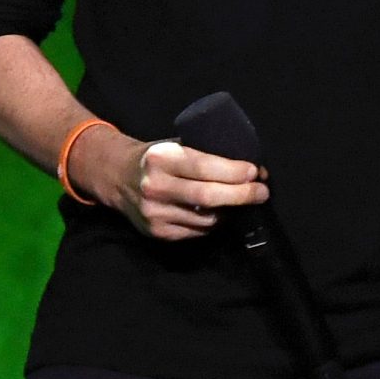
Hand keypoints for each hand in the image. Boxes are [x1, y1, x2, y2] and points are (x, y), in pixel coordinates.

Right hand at [75, 128, 268, 240]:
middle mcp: (155, 187)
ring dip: (230, 211)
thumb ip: (206, 154)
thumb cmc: (156, 157)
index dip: (234, 172)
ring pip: (206, 219)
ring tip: (242, 200)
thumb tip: (252, 169)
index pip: (204, 167)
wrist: (116, 177)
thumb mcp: (174, 145)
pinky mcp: (158, 233)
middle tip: (262, 192)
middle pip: (208, 197)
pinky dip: (213, 222)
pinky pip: (197, 231)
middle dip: (241, 195)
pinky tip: (220, 212)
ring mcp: (155, 214)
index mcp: (161, 159)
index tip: (255, 171)